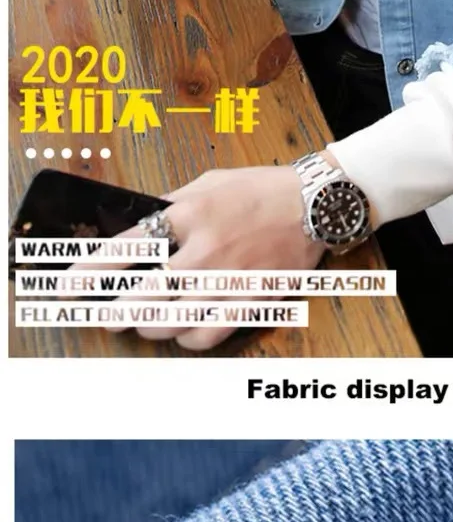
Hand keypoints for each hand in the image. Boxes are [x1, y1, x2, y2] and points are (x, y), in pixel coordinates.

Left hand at [69, 166, 323, 350]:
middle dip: (114, 312)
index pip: (123, 250)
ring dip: (148, 328)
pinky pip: (206, 336)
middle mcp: (205, 251)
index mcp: (188, 215)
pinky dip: (186, 338)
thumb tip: (136, 224)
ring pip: (170, 324)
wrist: (315, 203)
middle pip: (140, 299)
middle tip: (107, 315)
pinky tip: (183, 329)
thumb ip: (170, 206)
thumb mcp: (207, 184)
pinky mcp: (252, 301)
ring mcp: (229, 280)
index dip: (87, 275)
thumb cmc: (259, 189)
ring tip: (143, 322)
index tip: (67, 289)